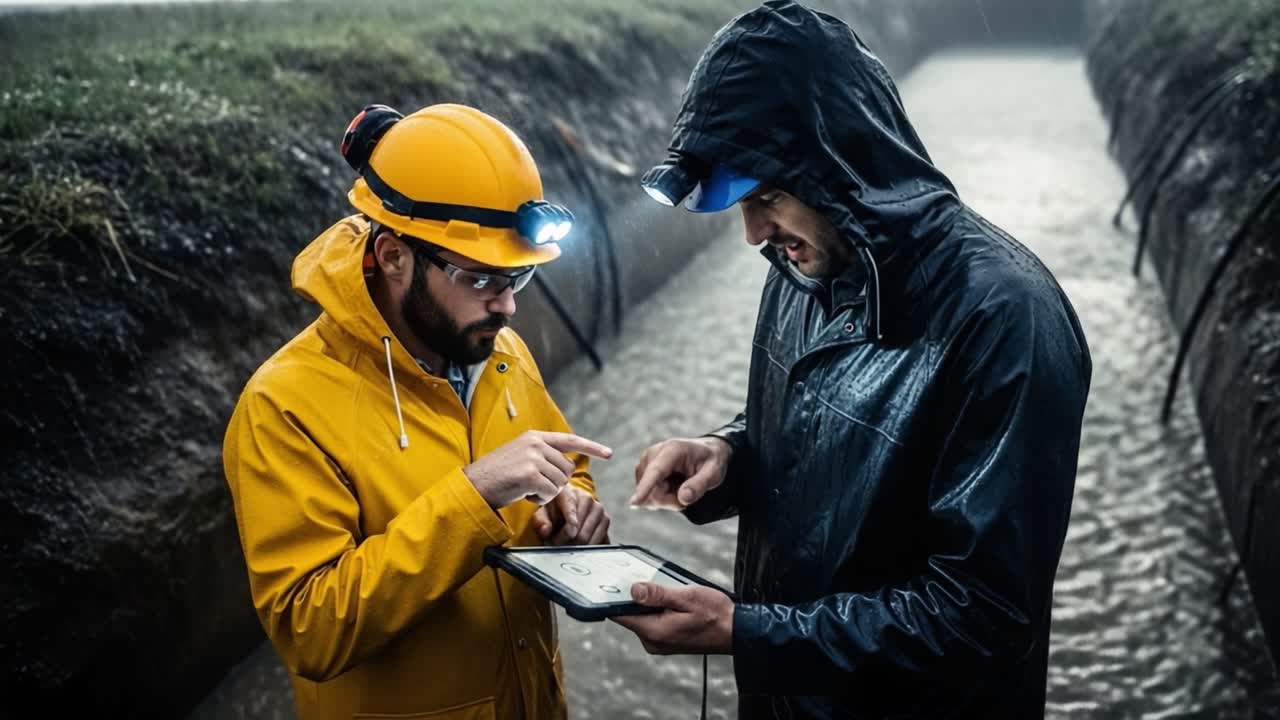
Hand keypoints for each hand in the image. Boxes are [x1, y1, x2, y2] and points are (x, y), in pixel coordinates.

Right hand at [464, 431, 611, 508]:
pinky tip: (524, 494)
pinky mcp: (530, 474)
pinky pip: (550, 493)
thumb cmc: (496, 477)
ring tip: (525, 488)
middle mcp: (535, 444)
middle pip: (567, 469)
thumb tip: (568, 466)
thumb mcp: (520, 456)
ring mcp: (533, 458)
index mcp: (534, 437)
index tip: (609, 454)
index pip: (570, 440)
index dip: (591, 447)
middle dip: (556, 482)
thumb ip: (542, 456)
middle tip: (533, 485)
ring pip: (560, 483)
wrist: (474, 486)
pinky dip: (540, 500)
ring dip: (547, 493)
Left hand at [531, 485, 611, 544]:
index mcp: (569, 493)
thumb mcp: (543, 513)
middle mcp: (587, 499)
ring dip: (574, 546)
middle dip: (565, 541)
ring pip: (587, 538)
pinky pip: (597, 541)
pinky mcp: (606, 520)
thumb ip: (541, 521)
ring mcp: (598, 509)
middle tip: (555, 544)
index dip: (570, 522)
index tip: (570, 533)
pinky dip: (586, 547)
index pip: (570, 508)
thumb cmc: (555, 510)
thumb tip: (546, 531)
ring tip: (565, 544)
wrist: (570, 505)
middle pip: (578, 529)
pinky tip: (578, 544)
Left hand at [610, 582, 734, 654]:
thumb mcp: (687, 597)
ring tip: (671, 593)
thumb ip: (658, 594)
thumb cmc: (715, 615)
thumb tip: (633, 590)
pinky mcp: (665, 641)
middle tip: (654, 582)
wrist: (736, 631)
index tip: (616, 581)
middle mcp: (652, 641)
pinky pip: (652, 622)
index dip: (614, 597)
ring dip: (650, 602)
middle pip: (630, 614)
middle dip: (637, 596)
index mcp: (653, 632)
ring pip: (642, 617)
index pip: (619, 615)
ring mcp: (659, 643)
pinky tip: (673, 601)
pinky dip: (658, 609)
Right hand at [630, 437, 731, 508]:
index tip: (633, 503)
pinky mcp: (642, 471)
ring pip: (649, 496)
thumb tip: (683, 498)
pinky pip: (647, 495)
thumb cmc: (709, 461)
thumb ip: (699, 485)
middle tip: (690, 493)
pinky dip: (662, 497)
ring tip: (682, 486)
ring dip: (667, 499)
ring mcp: (645, 462)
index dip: (645, 488)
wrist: (704, 452)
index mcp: (672, 450)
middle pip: (653, 491)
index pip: (656, 472)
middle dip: (672, 501)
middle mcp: (653, 454)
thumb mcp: (713, 473)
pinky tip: (671, 486)